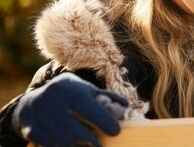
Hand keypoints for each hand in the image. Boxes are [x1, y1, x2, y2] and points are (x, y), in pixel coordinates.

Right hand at [12, 72, 127, 146]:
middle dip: (92, 140)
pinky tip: (72, 146)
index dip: (104, 122)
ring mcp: (41, 118)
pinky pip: (50, 146)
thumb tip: (125, 107)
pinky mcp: (31, 131)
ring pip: (63, 142)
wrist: (31, 101)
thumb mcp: (86, 90)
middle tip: (101, 144)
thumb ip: (105, 98)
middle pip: (76, 131)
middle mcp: (54, 103)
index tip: (116, 131)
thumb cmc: (69, 95)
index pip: (89, 109)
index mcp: (71, 91)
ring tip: (88, 145)